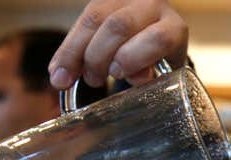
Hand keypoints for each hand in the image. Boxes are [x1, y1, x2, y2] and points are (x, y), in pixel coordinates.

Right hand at [48, 0, 188, 88]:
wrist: (153, 38)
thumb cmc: (160, 62)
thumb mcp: (161, 73)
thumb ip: (151, 75)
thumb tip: (138, 77)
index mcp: (173, 27)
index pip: (158, 39)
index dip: (133, 57)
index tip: (116, 74)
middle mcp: (151, 6)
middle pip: (119, 27)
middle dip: (99, 57)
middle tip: (95, 80)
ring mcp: (125, 0)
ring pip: (93, 20)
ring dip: (75, 54)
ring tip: (67, 79)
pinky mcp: (102, 1)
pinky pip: (79, 21)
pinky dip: (66, 50)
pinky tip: (57, 70)